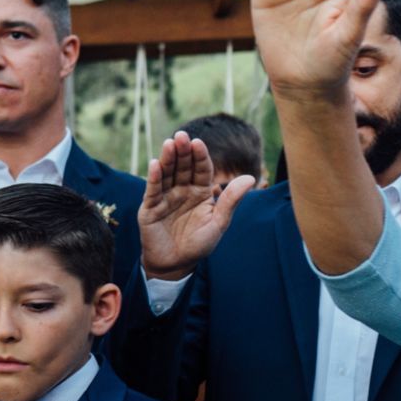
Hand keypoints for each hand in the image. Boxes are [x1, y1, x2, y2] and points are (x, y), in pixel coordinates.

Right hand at [139, 131, 253, 278]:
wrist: (177, 264)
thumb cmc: (199, 244)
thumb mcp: (219, 223)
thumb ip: (231, 200)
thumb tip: (251, 178)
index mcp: (201, 192)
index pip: (201, 169)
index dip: (200, 156)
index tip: (199, 142)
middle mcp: (182, 190)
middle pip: (183, 167)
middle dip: (182, 151)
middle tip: (181, 136)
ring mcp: (165, 197)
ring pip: (167, 174)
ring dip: (167, 159)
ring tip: (169, 144)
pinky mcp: (150, 207)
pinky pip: (153, 190)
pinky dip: (154, 177)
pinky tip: (156, 164)